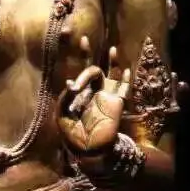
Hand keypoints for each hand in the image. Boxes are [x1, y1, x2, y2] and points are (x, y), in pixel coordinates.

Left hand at [57, 39, 131, 158]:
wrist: (89, 149)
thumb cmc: (73, 133)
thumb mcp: (62, 115)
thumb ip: (64, 98)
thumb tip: (70, 83)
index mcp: (79, 93)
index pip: (79, 71)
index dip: (81, 56)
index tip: (81, 41)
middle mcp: (92, 91)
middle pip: (93, 69)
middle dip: (88, 57)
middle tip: (83, 48)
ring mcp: (106, 96)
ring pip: (111, 74)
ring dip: (112, 62)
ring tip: (112, 49)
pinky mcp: (116, 104)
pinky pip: (123, 89)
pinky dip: (125, 80)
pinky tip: (127, 70)